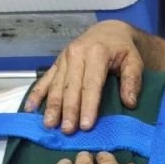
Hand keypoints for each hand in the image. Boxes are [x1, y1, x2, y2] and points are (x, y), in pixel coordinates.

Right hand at [25, 20, 143, 133]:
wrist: (108, 32)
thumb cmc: (123, 50)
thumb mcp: (134, 61)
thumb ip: (133, 80)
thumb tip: (130, 103)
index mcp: (96, 53)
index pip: (91, 84)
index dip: (88, 105)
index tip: (86, 125)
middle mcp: (76, 54)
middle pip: (71, 87)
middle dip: (68, 110)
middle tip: (67, 131)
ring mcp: (64, 58)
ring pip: (56, 85)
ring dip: (52, 106)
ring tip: (49, 125)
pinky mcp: (56, 63)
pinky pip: (45, 80)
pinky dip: (36, 94)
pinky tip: (29, 109)